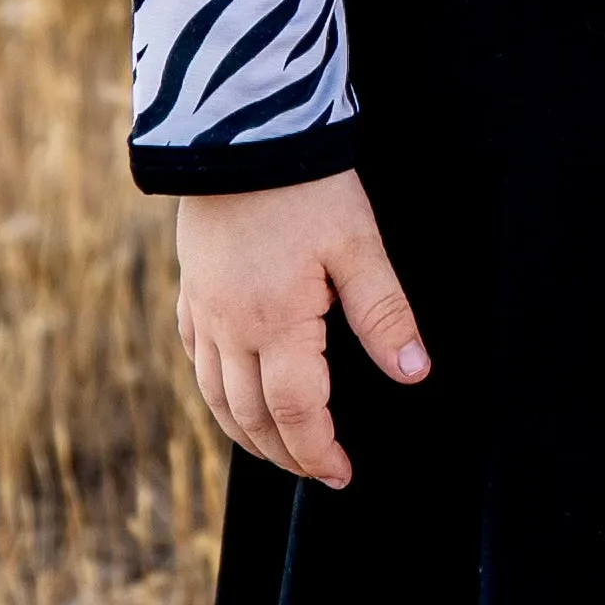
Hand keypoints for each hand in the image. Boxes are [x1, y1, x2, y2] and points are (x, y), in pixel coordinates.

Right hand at [175, 172, 426, 491]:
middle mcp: (231, 326)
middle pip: (251, 416)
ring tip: (278, 451)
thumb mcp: (358, 246)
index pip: (295, 413)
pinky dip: (215, 390)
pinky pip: (196, 357)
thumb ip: (384, 314)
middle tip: (318, 472)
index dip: (318, 452)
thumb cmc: (306, 185)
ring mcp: (204, 309)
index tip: (341, 474)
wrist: (240, 130)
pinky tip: (232, 395)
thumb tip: (413, 373)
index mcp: (276, 322)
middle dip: (286, 454)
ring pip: (214, 395)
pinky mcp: (191, 288)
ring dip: (246, 434)